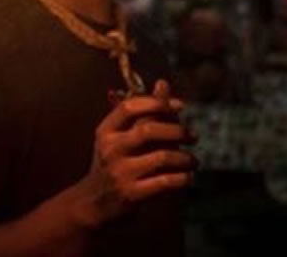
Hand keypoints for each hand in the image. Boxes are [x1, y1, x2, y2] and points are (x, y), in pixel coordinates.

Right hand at [69, 80, 195, 227]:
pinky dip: (182, 178)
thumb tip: (163, 83)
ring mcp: (120, 172)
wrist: (93, 203)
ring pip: (162, 157)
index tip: (181, 105)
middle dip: (178, 131)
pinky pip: (164, 181)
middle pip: (149, 130)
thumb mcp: (120, 136)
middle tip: (193, 136)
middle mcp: (110, 149)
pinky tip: (188, 176)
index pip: (130, 107)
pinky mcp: (130, 194)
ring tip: (193, 161)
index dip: (157, 102)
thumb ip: (144, 112)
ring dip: (185, 158)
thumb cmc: (113, 162)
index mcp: (106, 131)